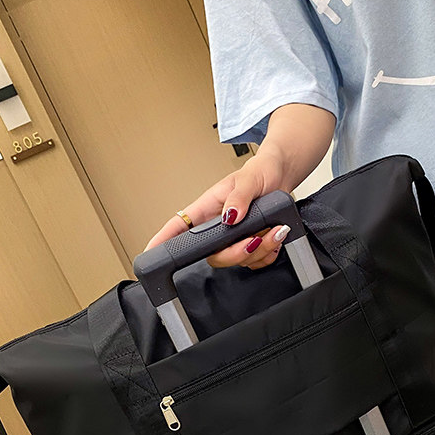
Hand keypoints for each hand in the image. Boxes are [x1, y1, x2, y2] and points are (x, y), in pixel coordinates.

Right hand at [143, 151, 289, 269]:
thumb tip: (230, 216)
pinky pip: (256, 262)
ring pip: (238, 260)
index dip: (163, 240)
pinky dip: (269, 253)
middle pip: (214, 255)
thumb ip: (239, 197)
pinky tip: (275, 236)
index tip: (151, 250)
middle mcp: (218, 227)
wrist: (283, 176)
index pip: (180, 226)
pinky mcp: (251, 246)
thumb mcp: (249, 179)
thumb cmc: (261, 172)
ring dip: (260, 250)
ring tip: (274, 230)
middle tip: (255, 238)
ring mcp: (234, 239)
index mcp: (209, 208)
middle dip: (236, 253)